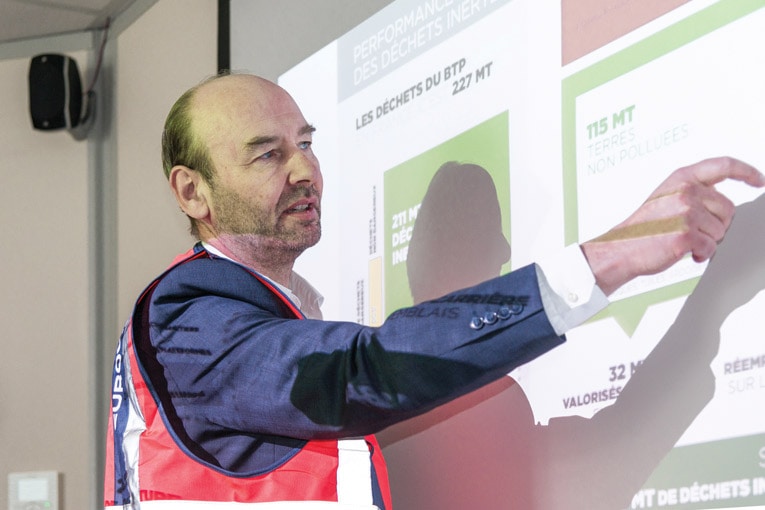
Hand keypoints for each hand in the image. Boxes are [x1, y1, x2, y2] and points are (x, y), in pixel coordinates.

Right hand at [581, 157, 764, 295]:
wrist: (622, 248)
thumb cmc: (644, 226)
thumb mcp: (666, 196)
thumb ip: (693, 190)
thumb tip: (722, 200)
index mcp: (681, 178)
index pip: (723, 166)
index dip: (746, 171)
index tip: (758, 180)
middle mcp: (685, 192)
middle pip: (728, 209)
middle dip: (716, 224)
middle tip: (693, 230)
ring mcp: (686, 213)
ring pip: (721, 230)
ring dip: (707, 240)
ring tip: (682, 240)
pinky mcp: (686, 235)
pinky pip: (711, 247)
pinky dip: (701, 254)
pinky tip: (684, 252)